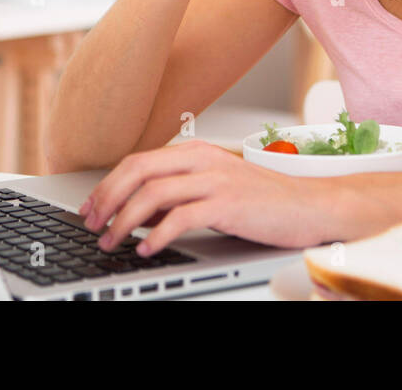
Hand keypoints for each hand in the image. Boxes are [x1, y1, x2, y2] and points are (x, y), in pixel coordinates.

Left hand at [77, 140, 344, 254]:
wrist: (312, 205)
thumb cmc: (265, 201)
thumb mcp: (216, 189)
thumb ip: (180, 194)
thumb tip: (138, 212)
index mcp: (196, 152)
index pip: (138, 161)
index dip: (108, 184)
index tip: (90, 208)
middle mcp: (202, 160)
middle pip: (138, 171)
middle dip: (107, 199)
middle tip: (92, 225)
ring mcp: (216, 180)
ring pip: (153, 193)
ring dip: (125, 220)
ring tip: (112, 242)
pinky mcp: (228, 204)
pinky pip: (181, 217)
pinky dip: (157, 235)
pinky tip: (147, 249)